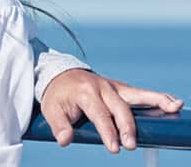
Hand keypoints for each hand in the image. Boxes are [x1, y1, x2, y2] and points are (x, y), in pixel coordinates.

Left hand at [40, 69, 184, 152]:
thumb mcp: (50, 109)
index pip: (99, 114)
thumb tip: (65, 141)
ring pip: (136, 95)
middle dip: (126, 127)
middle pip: (119, 108)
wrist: (61, 75)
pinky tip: (173, 103)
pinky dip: (157, 97)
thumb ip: (58, 126)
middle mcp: (102, 87)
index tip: (114, 148)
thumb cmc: (58, 95)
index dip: (107, 132)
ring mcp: (113, 87)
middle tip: (130, 145)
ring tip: (172, 108)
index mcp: (84, 92)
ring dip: (155, 101)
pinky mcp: (121, 89)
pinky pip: (140, 93)